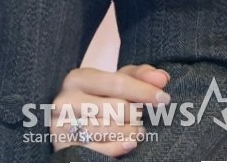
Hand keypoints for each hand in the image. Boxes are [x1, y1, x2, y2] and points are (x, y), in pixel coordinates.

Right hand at [50, 64, 170, 156]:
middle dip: (136, 115)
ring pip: (110, 130)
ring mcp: (61, 125)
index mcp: (78, 78)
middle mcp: (66, 100)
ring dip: (130, 132)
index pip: (118, 82)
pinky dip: (120, 147)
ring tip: (136, 131)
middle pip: (116, 108)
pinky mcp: (64, 147)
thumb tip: (162, 78)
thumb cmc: (97, 100)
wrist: (68, 126)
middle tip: (140, 118)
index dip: (144, 91)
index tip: (164, 99)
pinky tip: (129, 143)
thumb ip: (139, 76)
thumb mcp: (114, 84)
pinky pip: (100, 150)